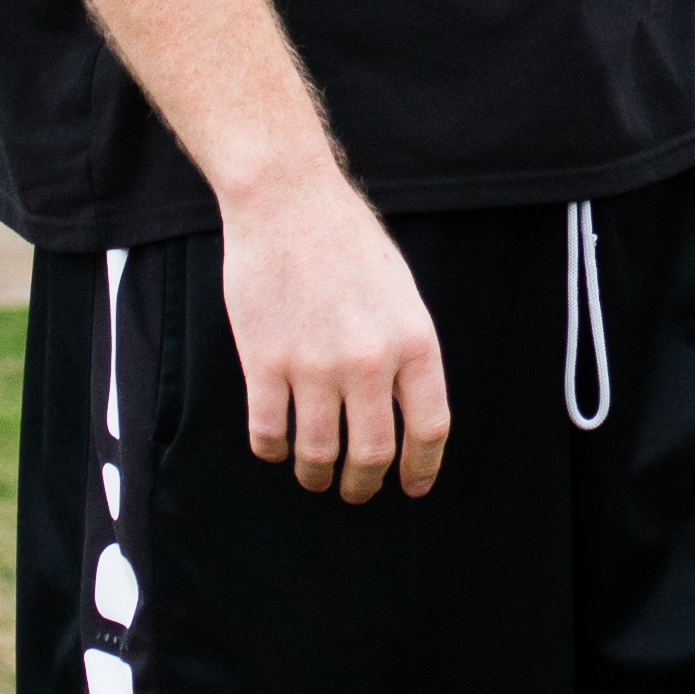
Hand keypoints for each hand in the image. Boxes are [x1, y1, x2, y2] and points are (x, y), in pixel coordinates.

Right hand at [219, 167, 449, 503]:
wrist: (289, 202)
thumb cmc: (348, 242)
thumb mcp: (402, 295)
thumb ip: (405, 353)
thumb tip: (402, 411)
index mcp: (414, 342)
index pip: (429, 429)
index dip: (422, 469)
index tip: (412, 487)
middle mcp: (369, 362)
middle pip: (373, 453)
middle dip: (363, 484)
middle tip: (355, 491)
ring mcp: (315, 366)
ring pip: (318, 453)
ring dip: (316, 474)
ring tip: (315, 476)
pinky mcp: (266, 362)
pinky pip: (269, 432)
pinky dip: (273, 450)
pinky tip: (276, 447)